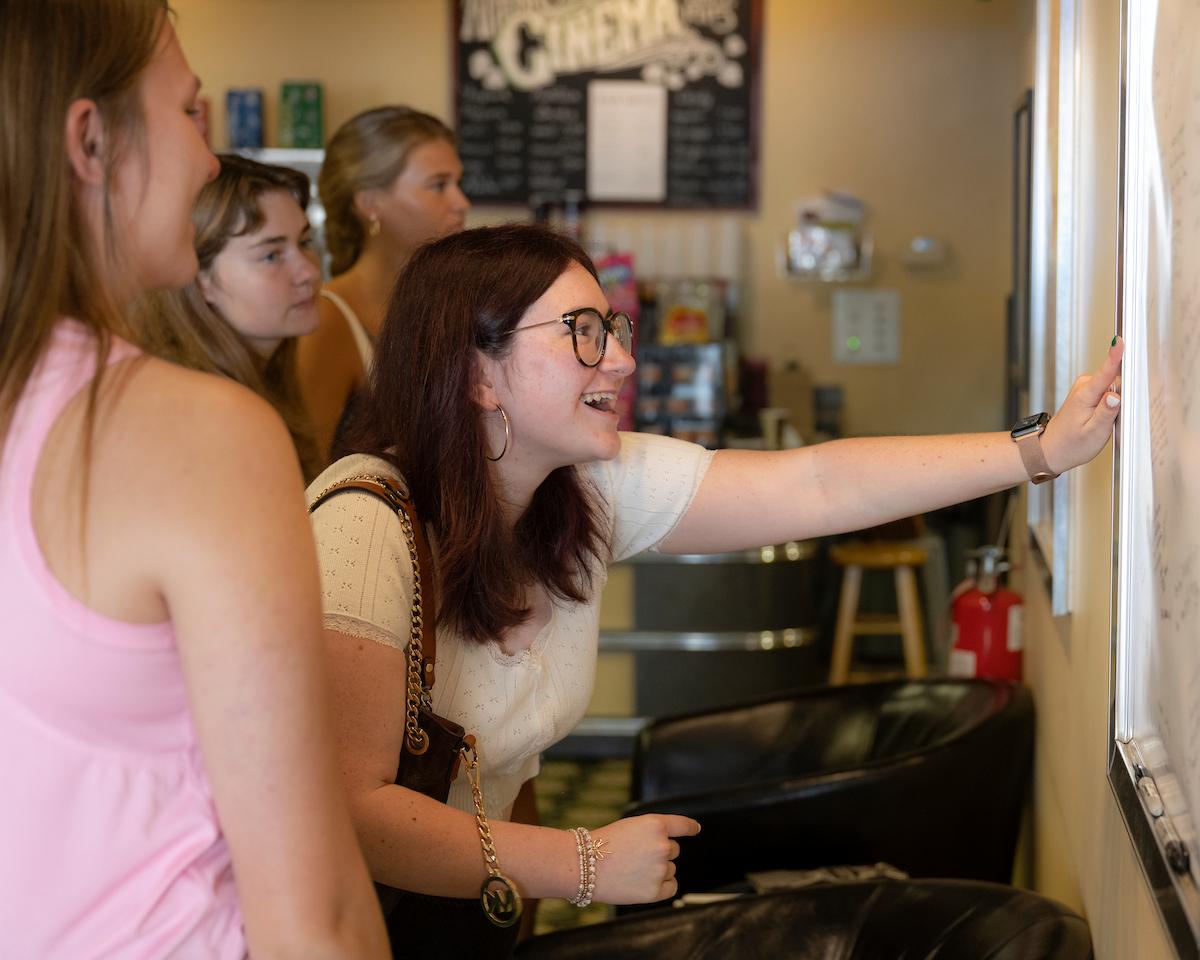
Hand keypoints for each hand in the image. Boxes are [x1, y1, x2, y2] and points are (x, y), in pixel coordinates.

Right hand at [588, 814, 700, 904]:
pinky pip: (671, 887)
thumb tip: (670, 846)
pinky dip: (663, 886)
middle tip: (637, 856)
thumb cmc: (603, 844)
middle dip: (660, 853)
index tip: (696, 829)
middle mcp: (662, 846)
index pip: (681, 825)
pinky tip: (644, 882)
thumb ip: (652, 833)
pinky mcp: (655, 890)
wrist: (585, 866)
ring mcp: (660, 869)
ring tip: (633, 869)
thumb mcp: (630, 826)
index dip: (690, 827)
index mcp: (655, 825)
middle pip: (674, 850)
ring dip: (658, 870)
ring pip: (671, 869)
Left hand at [1042, 336, 1123, 473]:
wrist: (1052, 450)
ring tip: (1105, 422)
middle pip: (1116, 379)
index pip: (1105, 372)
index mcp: (1085, 395)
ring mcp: (1086, 388)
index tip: (1120, 341)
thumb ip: (1107, 412)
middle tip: (1115, 417)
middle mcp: (1084, 387)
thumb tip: (1116, 395)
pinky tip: (1104, 417)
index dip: (1115, 356)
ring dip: (1118, 401)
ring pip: (1114, 386)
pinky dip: (1112, 402)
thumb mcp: (1094, 432)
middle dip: (1125, 394)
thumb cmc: (1071, 444)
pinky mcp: (1088, 392)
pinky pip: (1108, 390)